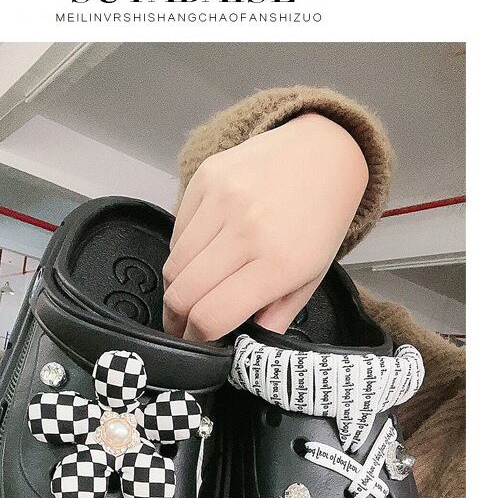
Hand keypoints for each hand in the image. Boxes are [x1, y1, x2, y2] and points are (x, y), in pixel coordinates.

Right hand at [163, 113, 368, 340]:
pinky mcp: (206, 178)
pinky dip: (183, 250)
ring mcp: (223, 200)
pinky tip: (202, 253)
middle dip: (176, 320)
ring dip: (177, 286)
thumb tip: (244, 345)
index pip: (212, 316)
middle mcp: (247, 230)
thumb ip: (278, 315)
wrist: (324, 152)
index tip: (195, 342)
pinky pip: (177, 230)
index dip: (196, 338)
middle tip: (182, 326)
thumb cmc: (320, 218)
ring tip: (192, 291)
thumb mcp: (312, 276)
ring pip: (174, 263)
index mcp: (279, 263)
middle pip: (182, 294)